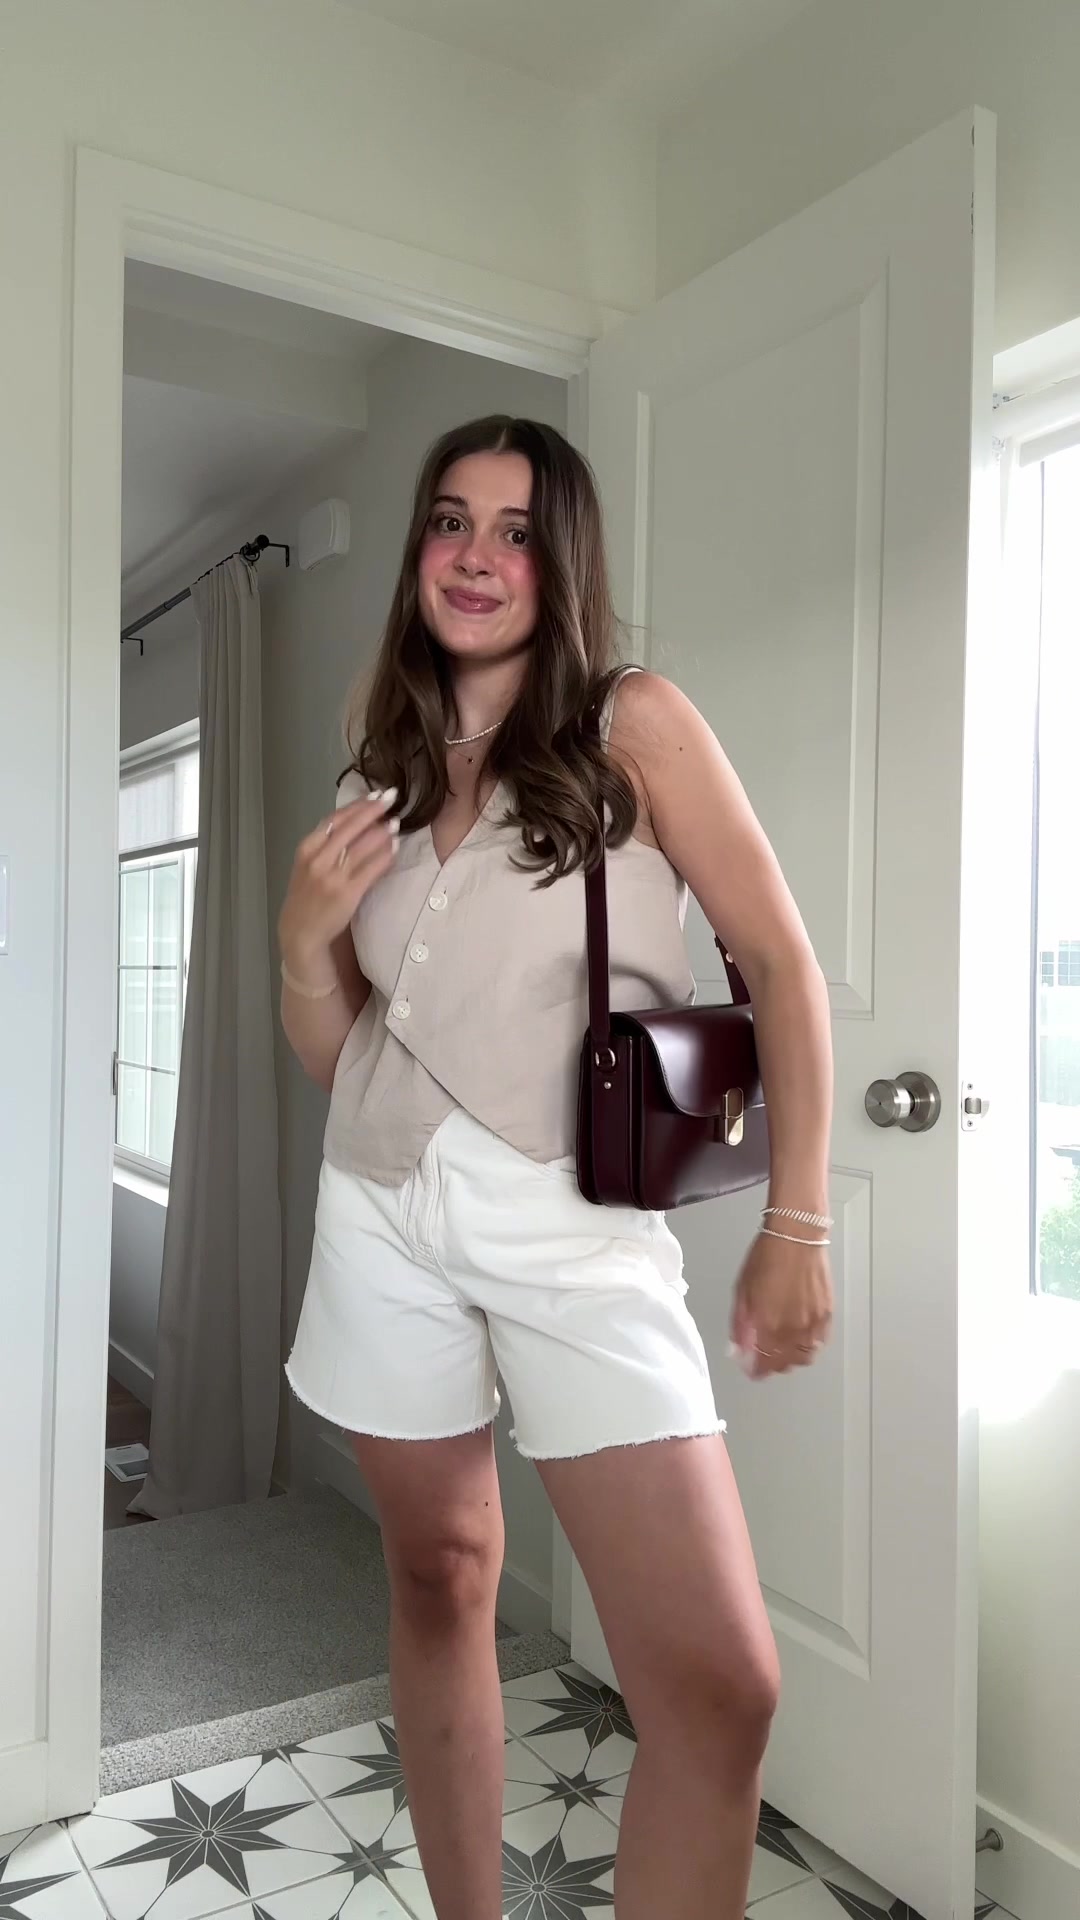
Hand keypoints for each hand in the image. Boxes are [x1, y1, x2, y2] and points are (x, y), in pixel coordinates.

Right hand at [278, 789, 397, 973]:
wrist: (301, 930)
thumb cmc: (307, 895)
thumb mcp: (308, 864)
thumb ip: (327, 843)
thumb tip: (358, 820)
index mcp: (307, 848)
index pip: (334, 818)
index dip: (357, 805)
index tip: (374, 795)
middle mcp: (319, 859)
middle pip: (350, 827)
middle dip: (373, 810)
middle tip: (391, 797)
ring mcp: (333, 876)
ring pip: (363, 846)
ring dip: (382, 831)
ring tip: (396, 823)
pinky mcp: (348, 893)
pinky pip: (372, 868)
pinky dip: (386, 855)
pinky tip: (395, 847)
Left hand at [730, 1231, 832, 1379]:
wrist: (797, 1236)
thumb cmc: (765, 1257)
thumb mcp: (742, 1290)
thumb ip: (740, 1324)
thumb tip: (739, 1349)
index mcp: (768, 1324)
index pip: (764, 1362)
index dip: (757, 1370)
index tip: (752, 1371)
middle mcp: (792, 1329)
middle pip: (785, 1364)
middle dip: (773, 1366)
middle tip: (766, 1360)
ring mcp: (813, 1323)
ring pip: (805, 1357)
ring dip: (792, 1360)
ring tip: (783, 1351)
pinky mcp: (827, 1314)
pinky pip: (820, 1342)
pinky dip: (810, 1347)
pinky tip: (802, 1339)